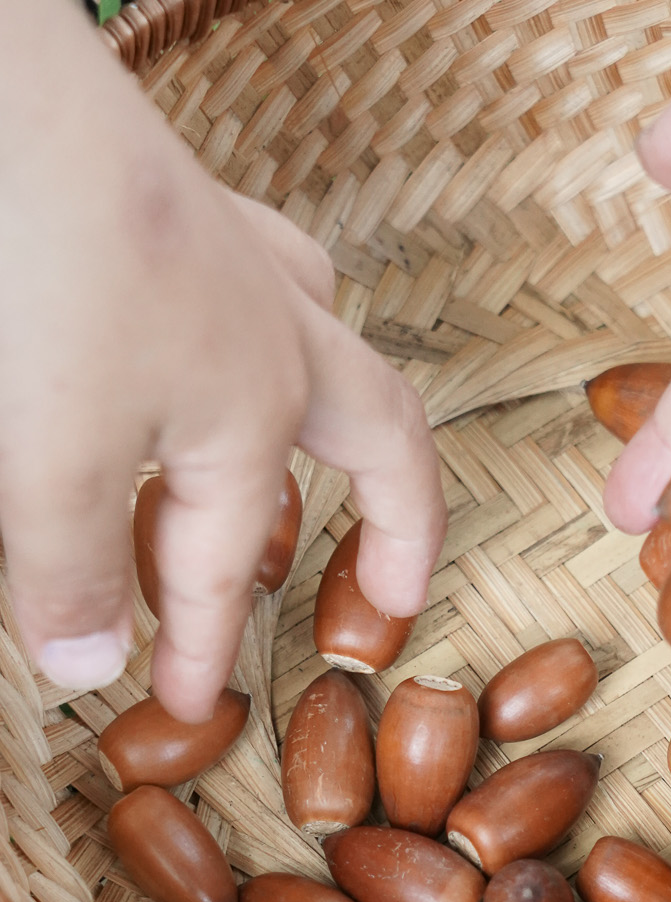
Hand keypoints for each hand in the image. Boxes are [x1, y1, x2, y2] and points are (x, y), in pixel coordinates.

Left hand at [0, 0, 444, 721]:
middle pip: (378, 435)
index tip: (182, 710)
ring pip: (318, 334)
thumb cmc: (46, 266)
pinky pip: (251, 263)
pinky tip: (219, 326)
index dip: (204, 646)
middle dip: (394, 523)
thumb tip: (88, 668)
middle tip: (390, 589)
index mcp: (259, 405)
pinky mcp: (167, 192)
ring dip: (325, 407)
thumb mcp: (45, 454)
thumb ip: (67, 571)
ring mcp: (227, 252)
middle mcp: (269, 328)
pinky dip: (257, 314)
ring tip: (295, 458)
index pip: (227, 562)